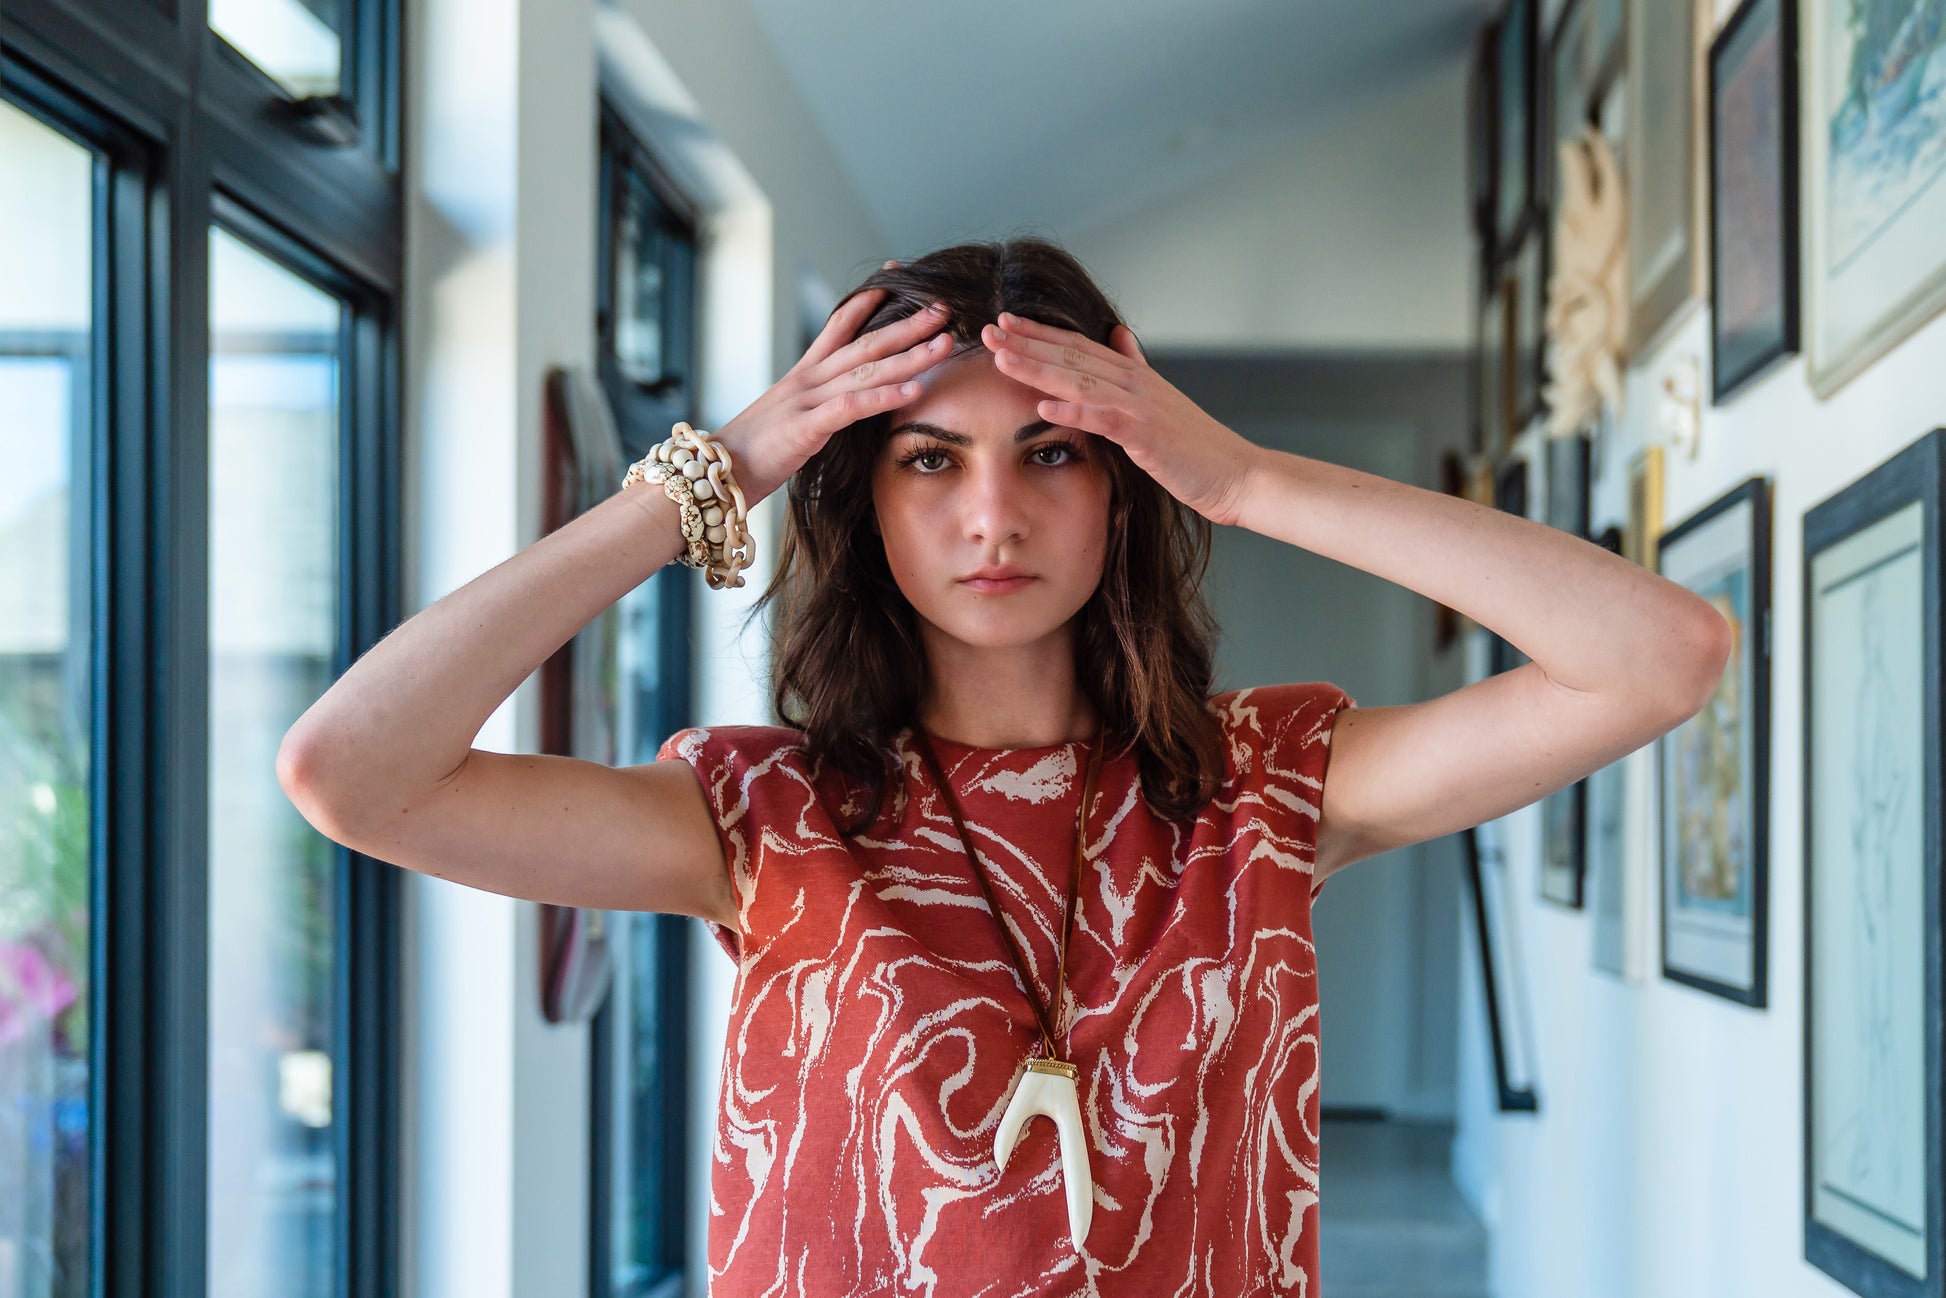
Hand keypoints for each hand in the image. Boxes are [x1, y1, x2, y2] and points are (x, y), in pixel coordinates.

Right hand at [711, 267, 950, 504]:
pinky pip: (851, 408)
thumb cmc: (753, 451)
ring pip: (866, 370)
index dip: (869, 299)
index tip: (897, 275)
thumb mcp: (788, 415)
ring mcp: (806, 401)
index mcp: (804, 374)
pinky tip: (913, 391)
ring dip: (909, 356)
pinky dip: (883, 398)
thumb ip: (816, 400)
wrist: (715, 471)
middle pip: (865, 343)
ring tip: (943, 344)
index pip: (840, 324)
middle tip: (944, 307)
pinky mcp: (805, 429)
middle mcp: (808, 379)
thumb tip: (843, 397)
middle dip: (907, 324)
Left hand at [980, 313, 1262, 526]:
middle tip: (987, 330)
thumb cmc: (1196, 447)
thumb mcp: (1161, 399)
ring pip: (1080, 381)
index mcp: (1133, 375)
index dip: (1039, 333)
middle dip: (1026, 343)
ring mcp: (1140, 406)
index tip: (1004, 323)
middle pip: (1071, 356)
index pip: (1077, 347)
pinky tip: (1042, 406)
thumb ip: (1136, 365)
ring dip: (1038, 368)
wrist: (1236, 474)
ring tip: (1001, 359)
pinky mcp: (1146, 434)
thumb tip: (1118, 333)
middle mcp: (1134, 382)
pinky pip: (1103, 419)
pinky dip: (1073, 411)